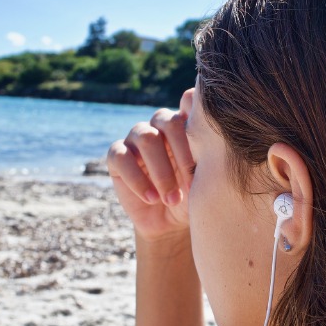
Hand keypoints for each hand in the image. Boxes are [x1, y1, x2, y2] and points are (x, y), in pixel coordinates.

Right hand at [107, 89, 194, 242]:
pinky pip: (122, 158)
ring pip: (146, 138)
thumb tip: (206, 120)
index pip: (188, 102)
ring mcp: (136, 138)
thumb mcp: (207, 177)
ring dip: (162, 172)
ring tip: (172, 199)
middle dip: (182, 155)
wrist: (171, 223)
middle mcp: (159, 125)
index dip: (196, 120)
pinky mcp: (117, 156)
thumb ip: (208, 149)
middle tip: (191, 185)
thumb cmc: (194, 196)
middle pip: (168, 122)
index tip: (207, 151)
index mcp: (185, 124)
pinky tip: (152, 198)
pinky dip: (138, 180)